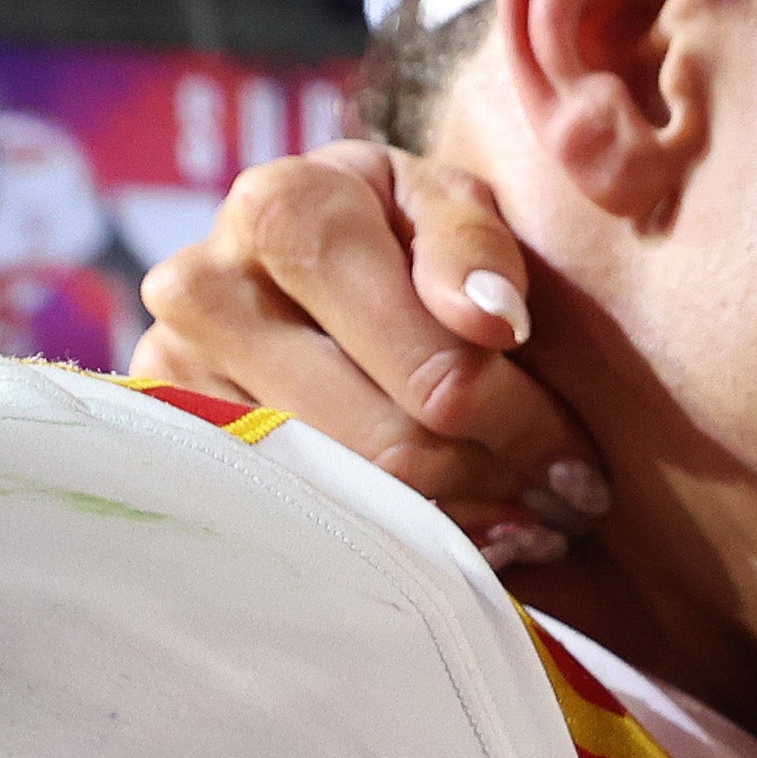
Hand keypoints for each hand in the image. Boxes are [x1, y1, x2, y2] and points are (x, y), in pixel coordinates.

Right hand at [131, 144, 607, 573]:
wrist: (287, 266)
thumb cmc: (391, 236)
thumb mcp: (446, 206)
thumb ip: (476, 246)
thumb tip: (490, 321)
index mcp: (282, 209)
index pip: (437, 367)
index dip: (524, 425)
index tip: (584, 465)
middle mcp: (204, 289)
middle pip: (391, 447)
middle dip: (496, 485)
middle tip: (566, 508)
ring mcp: (172, 378)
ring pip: (347, 502)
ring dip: (458, 527)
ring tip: (524, 524)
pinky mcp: (172, 449)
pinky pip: (298, 532)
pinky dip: (392, 551)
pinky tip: (451, 542)